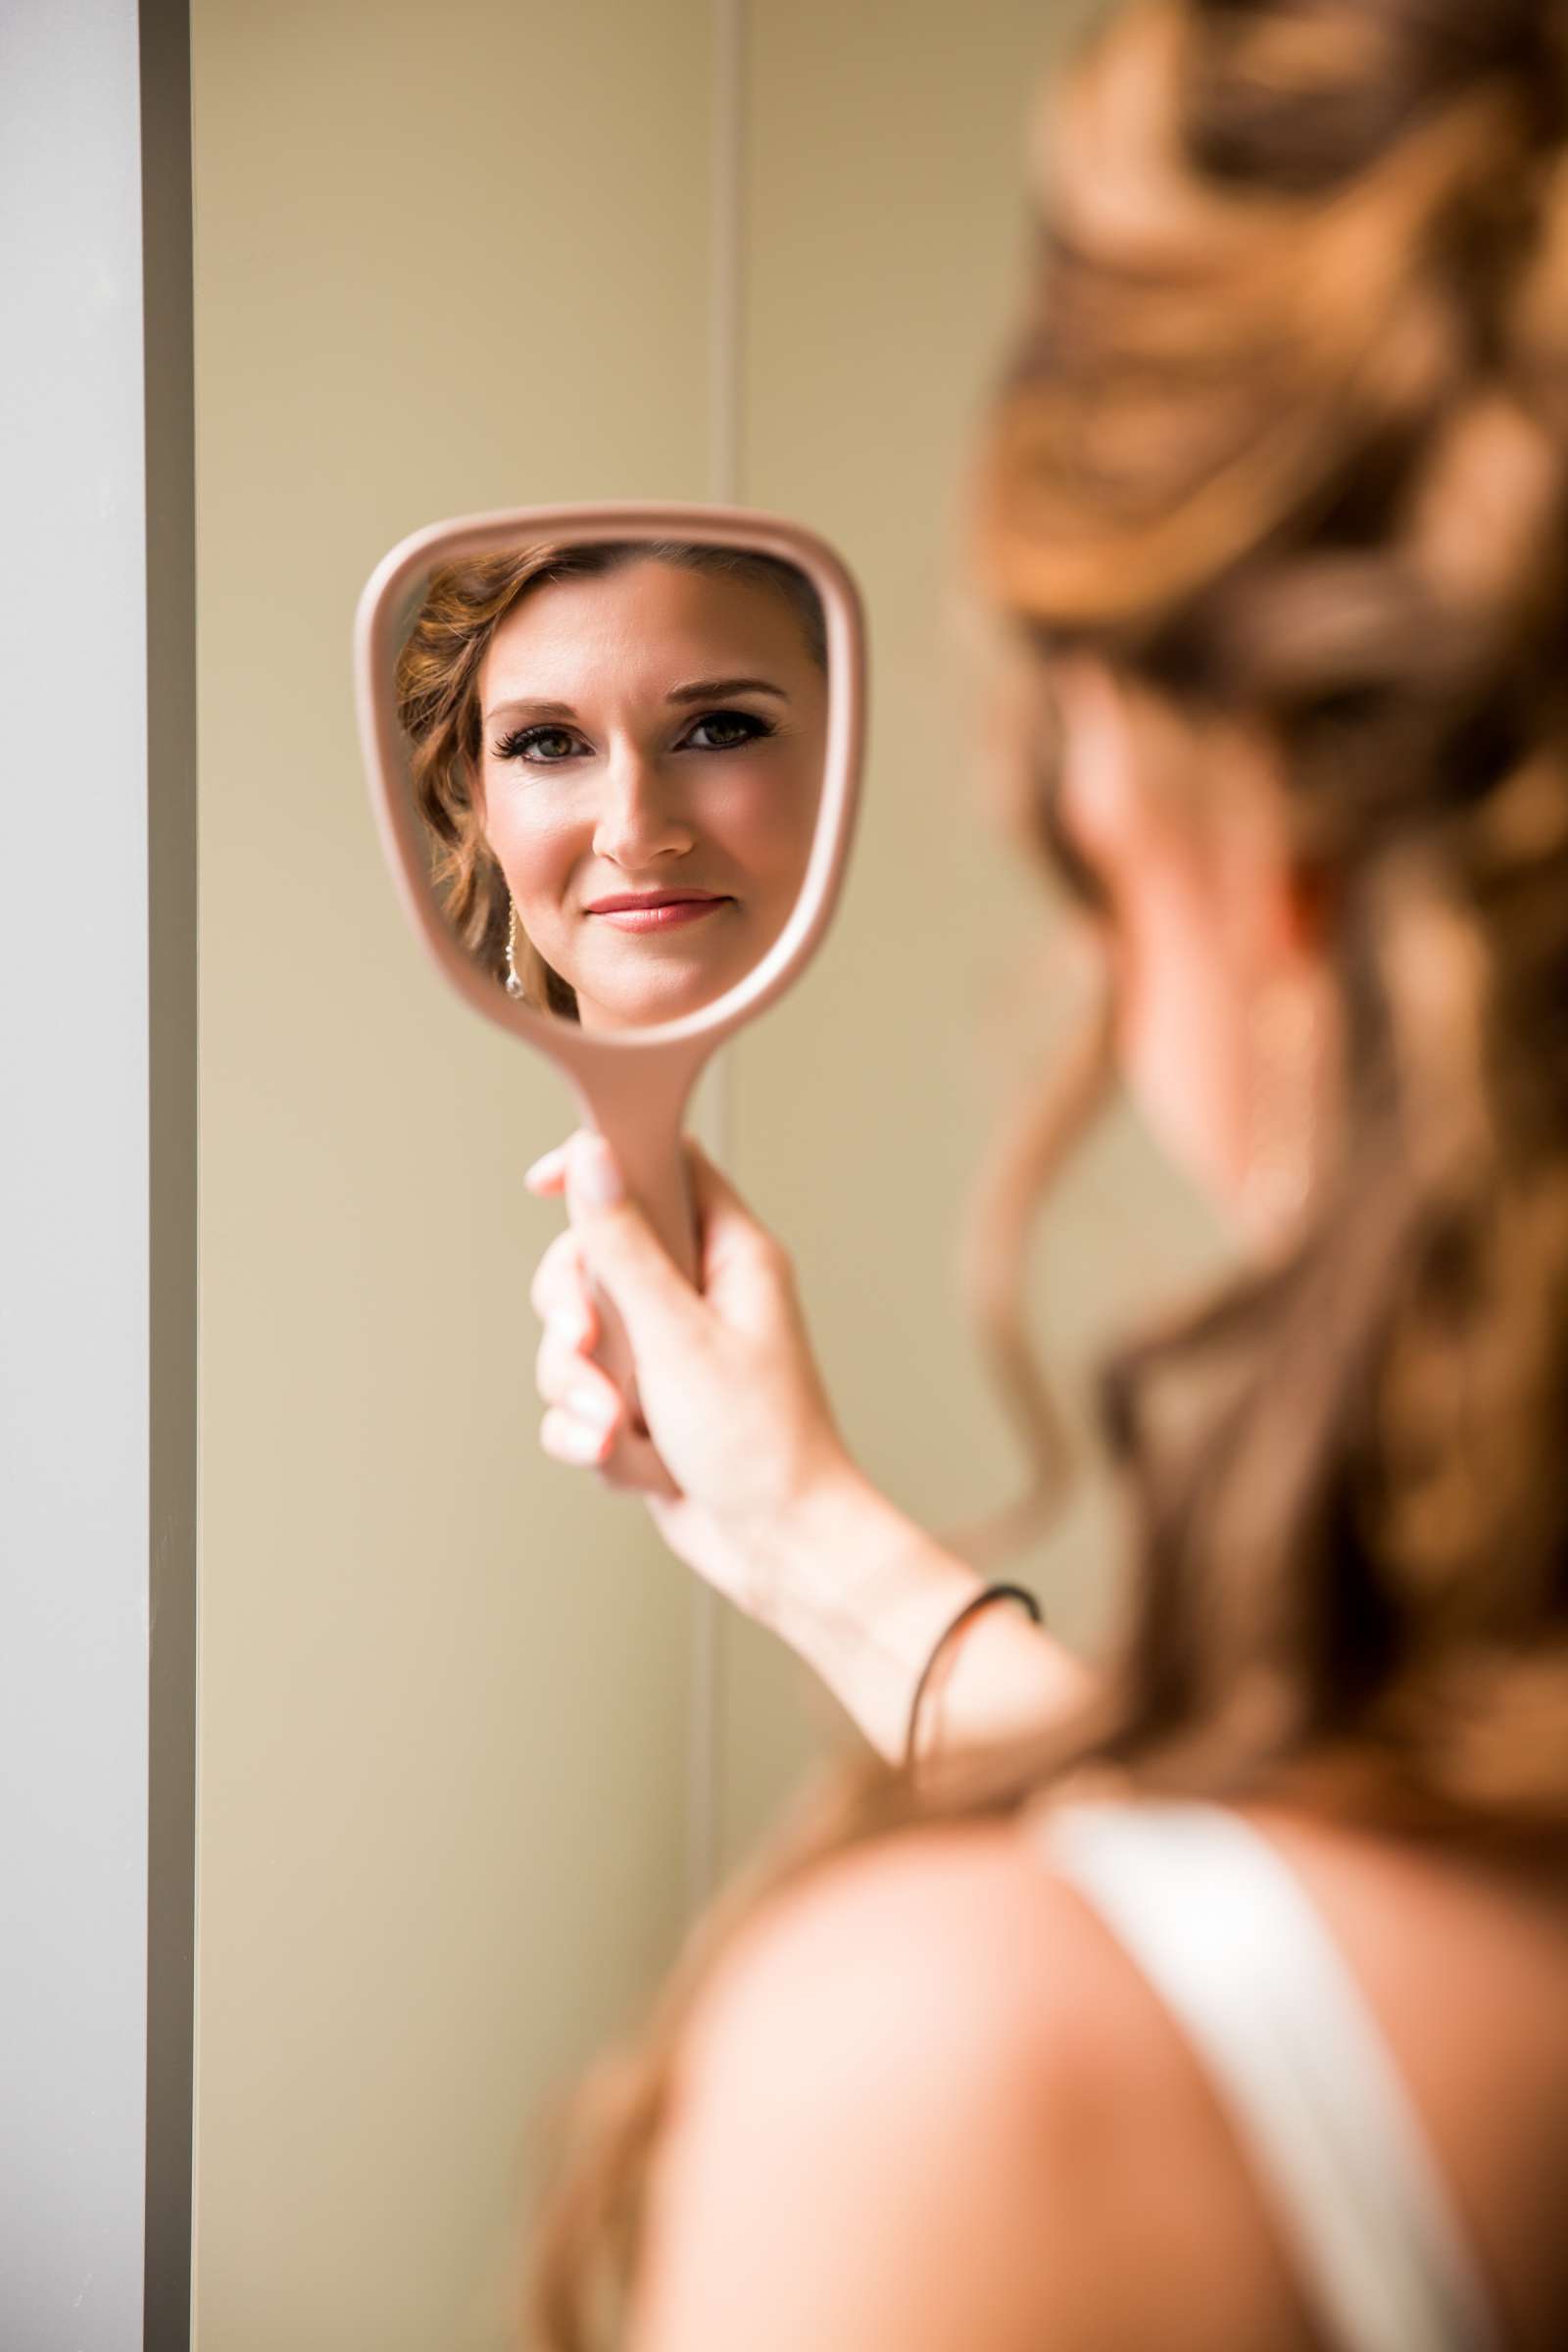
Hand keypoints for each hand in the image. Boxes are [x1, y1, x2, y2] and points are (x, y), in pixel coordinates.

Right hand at [527, 1131, 856, 1623]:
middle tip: (585, 1346)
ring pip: (576, 1340)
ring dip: (581, 1391)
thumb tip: (591, 1153)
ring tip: (614, 1431)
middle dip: (573, 1314)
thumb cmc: (758, 1440)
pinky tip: (629, 1462)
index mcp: (728, 1254)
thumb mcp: (676, 1333)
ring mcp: (667, 1354)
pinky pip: (580, 1401)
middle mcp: (696, 1295)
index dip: (600, 1165)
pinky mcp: (643, 1408)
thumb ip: (624, 1244)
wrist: (777, 1547)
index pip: (660, 1167)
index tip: (542, 1183)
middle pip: (593, 1258)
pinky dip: (591, 1435)